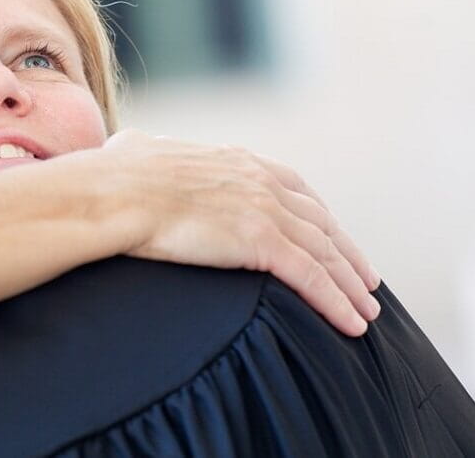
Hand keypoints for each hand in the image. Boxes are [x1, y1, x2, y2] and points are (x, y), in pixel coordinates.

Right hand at [100, 130, 380, 336]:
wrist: (109, 194)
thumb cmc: (110, 176)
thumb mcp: (137, 150)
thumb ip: (148, 152)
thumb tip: (128, 150)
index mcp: (235, 159)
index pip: (293, 187)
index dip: (316, 215)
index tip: (330, 235)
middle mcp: (259, 180)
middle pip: (320, 221)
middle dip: (346, 252)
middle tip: (365, 279)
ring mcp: (264, 209)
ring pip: (324, 252)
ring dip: (350, 285)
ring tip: (364, 311)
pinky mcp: (260, 242)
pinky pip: (312, 277)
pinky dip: (335, 302)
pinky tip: (350, 324)